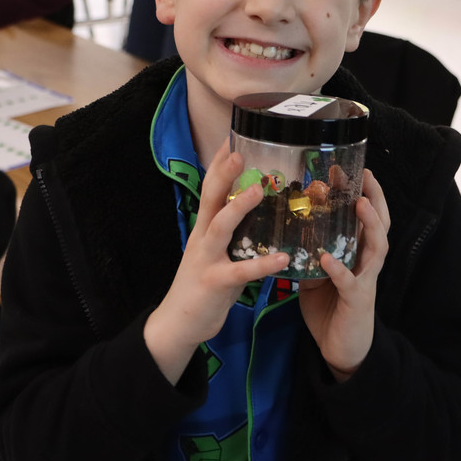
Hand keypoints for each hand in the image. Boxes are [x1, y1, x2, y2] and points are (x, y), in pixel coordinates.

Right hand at [144, 140, 288, 383]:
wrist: (178, 323)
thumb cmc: (202, 285)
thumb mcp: (214, 252)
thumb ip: (232, 232)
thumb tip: (254, 209)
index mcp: (204, 228)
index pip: (210, 188)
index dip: (220, 164)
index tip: (233, 137)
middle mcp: (202, 238)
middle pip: (211, 199)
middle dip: (224, 174)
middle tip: (241, 152)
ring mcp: (206, 259)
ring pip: (221, 227)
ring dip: (240, 207)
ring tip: (261, 190)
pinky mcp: (215, 283)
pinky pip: (241, 272)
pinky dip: (262, 265)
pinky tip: (283, 259)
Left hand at [298, 169, 390, 381]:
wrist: (341, 348)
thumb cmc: (329, 306)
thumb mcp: (314, 272)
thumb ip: (307, 250)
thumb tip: (285, 226)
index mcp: (357, 252)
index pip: (364, 215)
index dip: (360, 191)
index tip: (347, 167)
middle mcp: (367, 261)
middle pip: (380, 223)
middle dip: (375, 197)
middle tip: (365, 174)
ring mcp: (365, 280)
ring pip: (377, 247)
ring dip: (369, 224)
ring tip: (359, 204)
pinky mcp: (357, 301)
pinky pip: (350, 282)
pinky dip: (339, 268)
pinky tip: (327, 257)